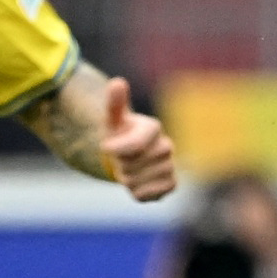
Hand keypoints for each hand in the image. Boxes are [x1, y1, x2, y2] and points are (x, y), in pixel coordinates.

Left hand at [97, 75, 174, 200]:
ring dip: (126, 179)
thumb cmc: (119, 136)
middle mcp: (166, 146)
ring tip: (129, 169)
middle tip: (121, 158)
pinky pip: (147, 195)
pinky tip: (137, 182)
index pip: (135, 143)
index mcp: (153, 128)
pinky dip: (136, 193)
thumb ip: (114, 103)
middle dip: (120, 164)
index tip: (105, 147)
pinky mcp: (170, 184)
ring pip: (137, 181)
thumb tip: (117, 82)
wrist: (129, 158)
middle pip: (133, 165)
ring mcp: (170, 166)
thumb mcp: (112, 120)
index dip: (117, 149)